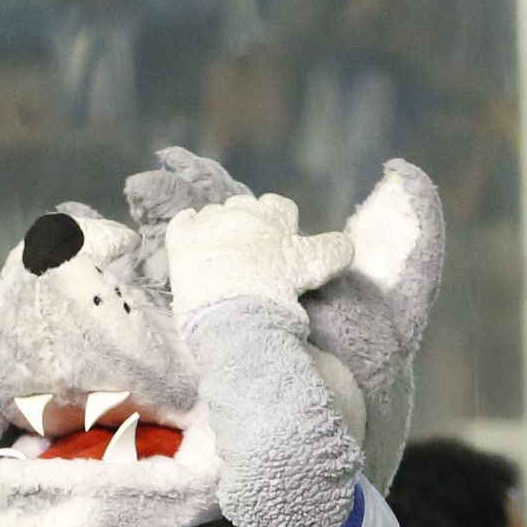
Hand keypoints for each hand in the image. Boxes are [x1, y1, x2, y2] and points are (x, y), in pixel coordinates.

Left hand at [162, 191, 353, 322]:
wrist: (235, 319)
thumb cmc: (278, 294)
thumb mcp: (315, 269)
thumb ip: (333, 250)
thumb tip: (345, 244)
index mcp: (274, 217)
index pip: (280, 207)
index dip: (279, 226)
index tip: (277, 247)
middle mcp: (242, 212)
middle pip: (245, 208)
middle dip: (247, 226)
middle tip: (249, 258)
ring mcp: (209, 224)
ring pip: (213, 214)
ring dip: (217, 229)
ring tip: (220, 260)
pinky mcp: (181, 240)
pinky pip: (183, 221)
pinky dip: (188, 229)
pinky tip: (193, 247)